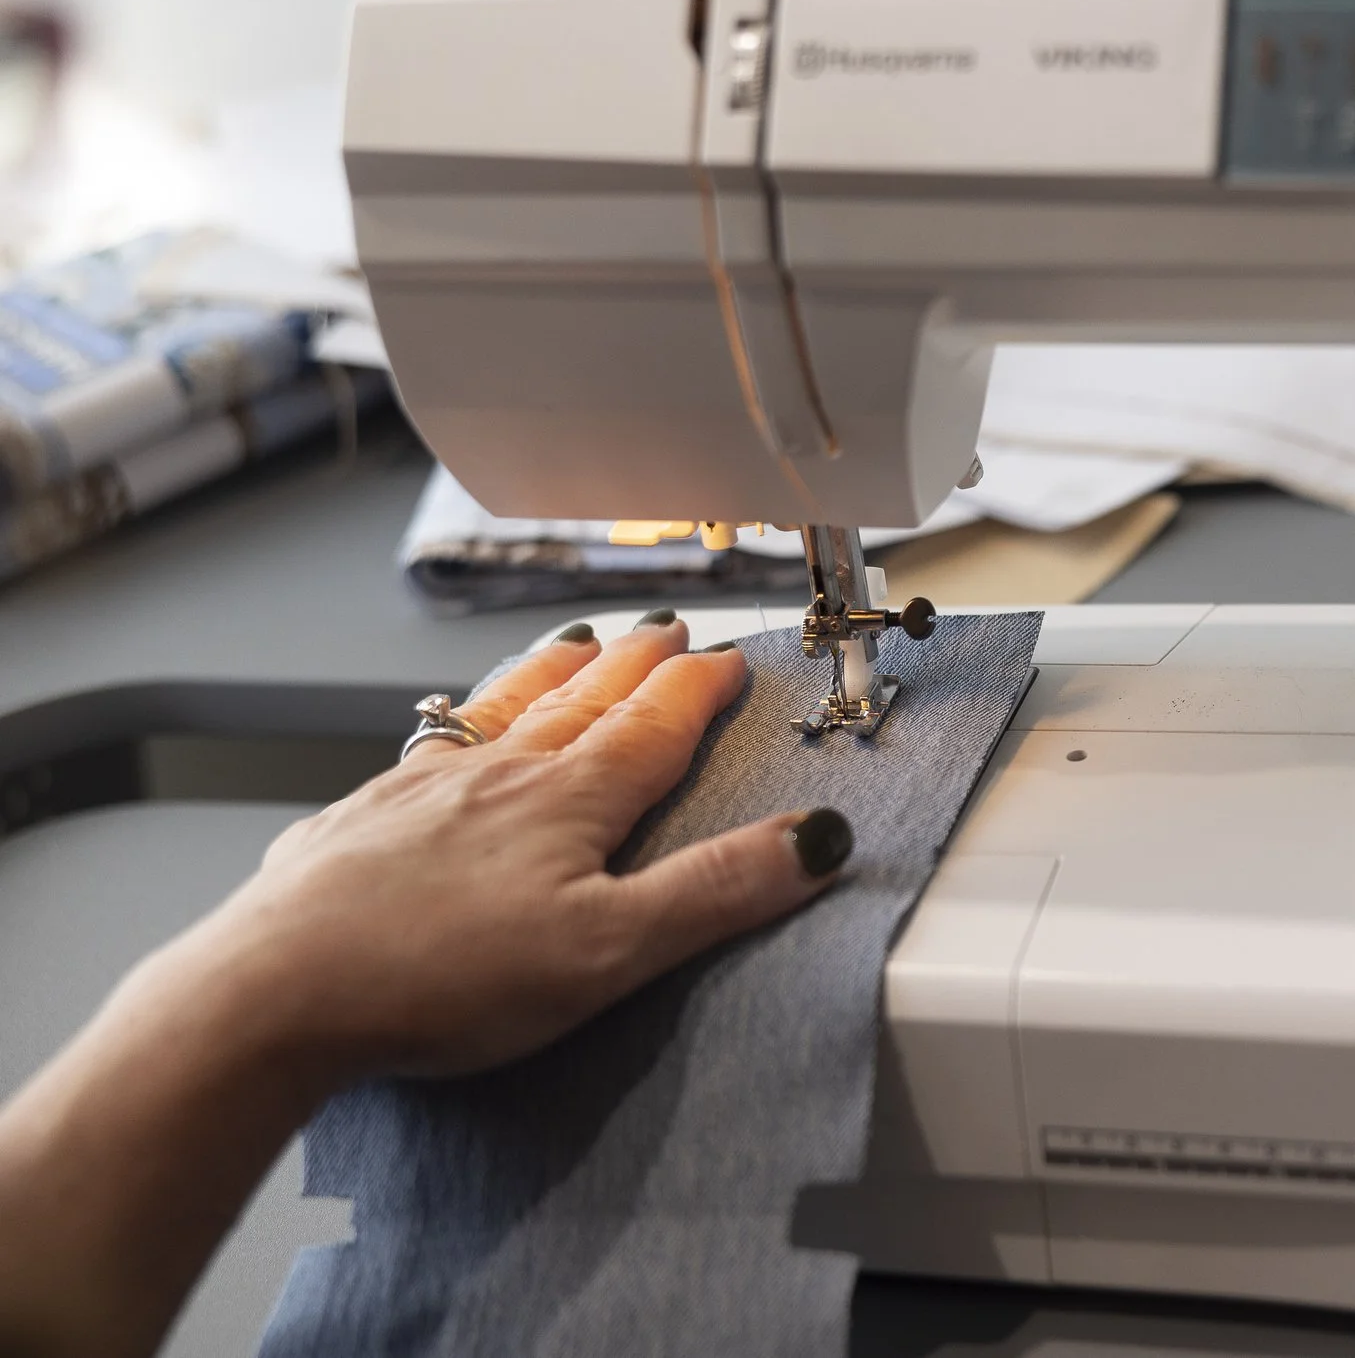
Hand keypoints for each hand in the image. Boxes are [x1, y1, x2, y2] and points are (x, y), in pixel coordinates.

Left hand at [173, 612, 845, 1087]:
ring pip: (501, 710)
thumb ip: (712, 892)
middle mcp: (496, 775)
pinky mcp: (355, 824)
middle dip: (632, 662)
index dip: (698, 689)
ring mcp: (418, 792)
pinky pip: (424, 751)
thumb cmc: (438, 977)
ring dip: (548, 673)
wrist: (273, 992)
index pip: (653, 726)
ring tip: (573, 645)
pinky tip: (446, 735)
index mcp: (568, 799)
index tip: (731, 657)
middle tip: (664, 628)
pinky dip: (458, 726)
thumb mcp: (607, 950)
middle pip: (581, 700)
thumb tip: (814, 839)